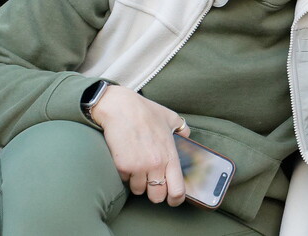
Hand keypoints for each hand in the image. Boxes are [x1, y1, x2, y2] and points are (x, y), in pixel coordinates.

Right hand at [91, 85, 191, 206]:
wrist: (120, 107)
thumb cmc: (145, 111)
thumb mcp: (170, 117)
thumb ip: (182, 128)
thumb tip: (187, 136)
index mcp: (170, 155)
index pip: (178, 189)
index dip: (176, 199)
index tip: (173, 199)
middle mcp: (157, 164)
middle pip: (157, 196)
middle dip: (155, 194)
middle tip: (152, 185)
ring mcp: (139, 167)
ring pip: (139, 190)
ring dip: (138, 183)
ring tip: (137, 168)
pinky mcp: (123, 167)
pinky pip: (124, 181)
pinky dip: (125, 175)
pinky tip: (126, 160)